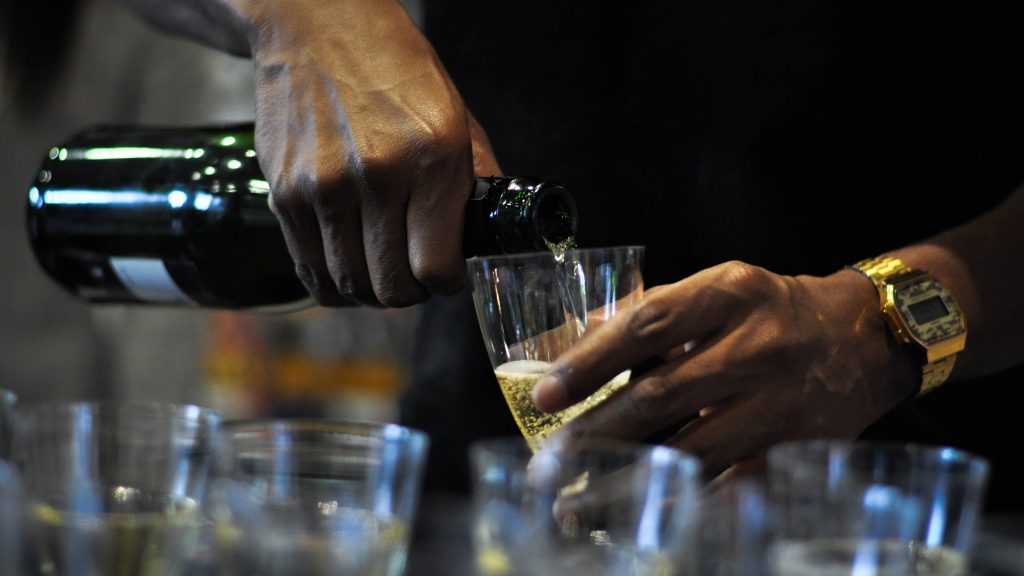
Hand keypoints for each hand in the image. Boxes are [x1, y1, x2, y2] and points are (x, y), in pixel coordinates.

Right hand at [244, 0, 499, 305]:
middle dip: (410, 293)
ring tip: (381, 271)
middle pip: (391, 286)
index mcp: (433, 157)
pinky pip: (309, 269)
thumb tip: (491, 232)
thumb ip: (477, 178)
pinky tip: (347, 264)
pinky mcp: (284, 193)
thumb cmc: (393, 68)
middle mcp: (377, 175)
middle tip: (415, 277)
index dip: (447, 283)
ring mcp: (323, 187)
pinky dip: (332, 282)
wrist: (315, 26)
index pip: (436, 266)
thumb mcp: (457, 114)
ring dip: (370, 292)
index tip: (446, 274)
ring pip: (349, 284)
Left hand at [533, 261, 920, 477]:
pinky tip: (640, 518)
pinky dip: (679, 504)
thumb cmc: (772, 310)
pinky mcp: (795, 449)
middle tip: (546, 465)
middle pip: (661, 395)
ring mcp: (781, 403)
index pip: (647, 324)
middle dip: (595, 434)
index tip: (544, 395)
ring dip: (625, 482)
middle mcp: (758, 346)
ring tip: (574, 504)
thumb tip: (568, 339)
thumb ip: (648, 309)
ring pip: (690, 451)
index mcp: (730, 293)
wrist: (866, 338)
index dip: (590, 362)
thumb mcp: (717, 287)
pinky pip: (727, 483)